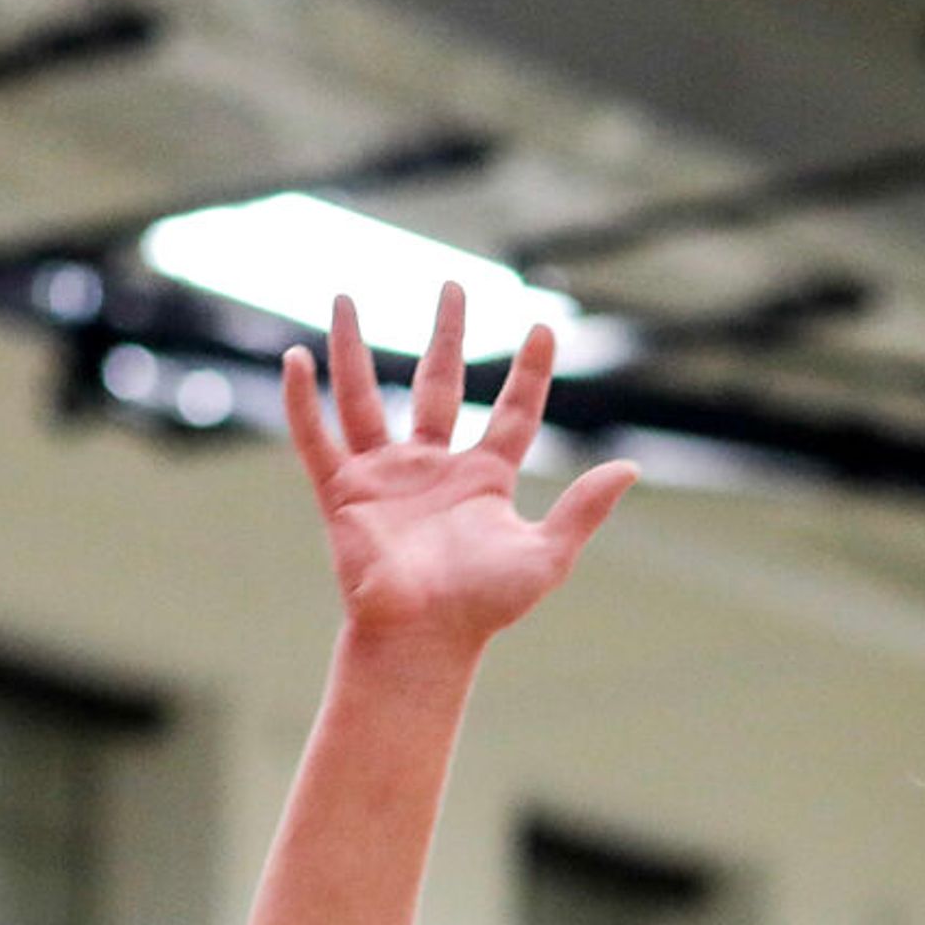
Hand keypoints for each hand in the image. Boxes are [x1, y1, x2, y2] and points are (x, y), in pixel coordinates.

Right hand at [279, 284, 637, 656]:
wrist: (423, 639)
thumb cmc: (484, 606)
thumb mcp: (547, 554)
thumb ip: (583, 509)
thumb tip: (630, 468)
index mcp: (485, 479)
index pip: (515, 412)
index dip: (530, 372)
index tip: (543, 326)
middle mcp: (434, 467)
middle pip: (439, 384)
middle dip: (446, 336)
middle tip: (451, 285)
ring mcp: (385, 476)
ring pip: (365, 397)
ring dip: (353, 349)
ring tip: (343, 297)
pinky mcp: (343, 492)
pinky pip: (317, 437)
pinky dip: (303, 400)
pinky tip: (294, 358)